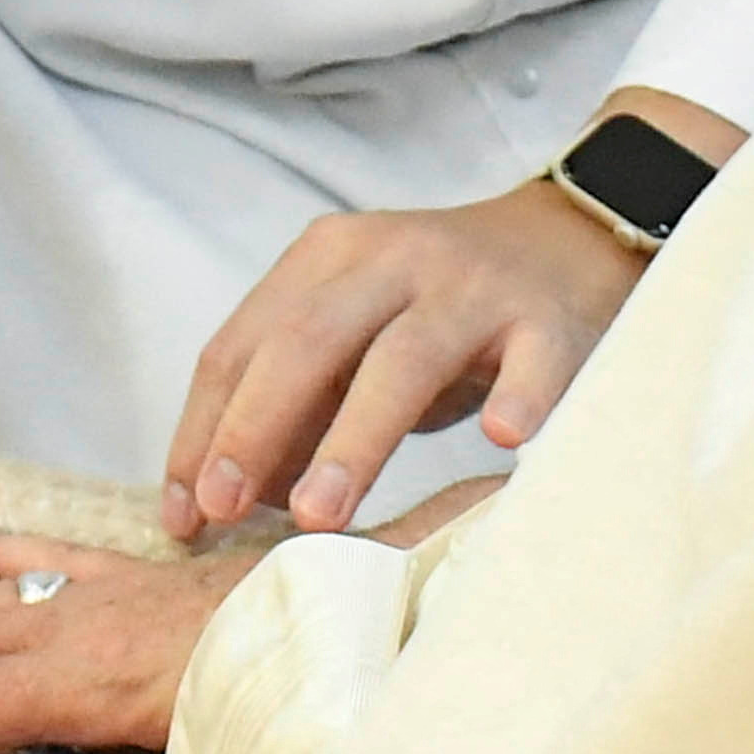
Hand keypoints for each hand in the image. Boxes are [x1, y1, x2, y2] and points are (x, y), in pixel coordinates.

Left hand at [164, 97, 724, 533]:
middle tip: (226, 511)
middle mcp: (391, 258)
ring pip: (404, 358)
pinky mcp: (547, 317)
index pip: (241, 346)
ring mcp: (473, 286)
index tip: (183, 515)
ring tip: (319, 514)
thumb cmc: (440, 310)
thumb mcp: (355, 338)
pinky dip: (519, 396)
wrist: (570, 238)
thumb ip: (294, 403)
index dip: (202, 431)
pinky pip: (533, 361)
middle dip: (255, 428)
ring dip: (354, 438)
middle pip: (306, 341)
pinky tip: (502, 437)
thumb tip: (225, 494)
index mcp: (326, 258)